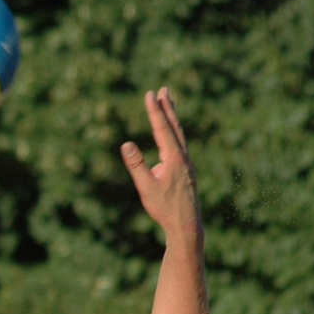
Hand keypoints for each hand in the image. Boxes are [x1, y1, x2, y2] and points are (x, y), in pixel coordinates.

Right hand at [120, 87, 198, 240]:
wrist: (186, 224)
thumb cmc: (164, 208)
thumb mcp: (146, 187)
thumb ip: (137, 165)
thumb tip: (126, 145)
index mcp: (174, 158)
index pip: (162, 128)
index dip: (154, 110)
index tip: (149, 93)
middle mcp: (183, 157)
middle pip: (174, 126)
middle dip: (167, 107)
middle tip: (163, 89)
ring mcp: (187, 163)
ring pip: (179, 135)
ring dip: (173, 118)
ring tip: (170, 104)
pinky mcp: (187, 170)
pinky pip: (181, 145)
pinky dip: (176, 133)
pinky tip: (172, 136)